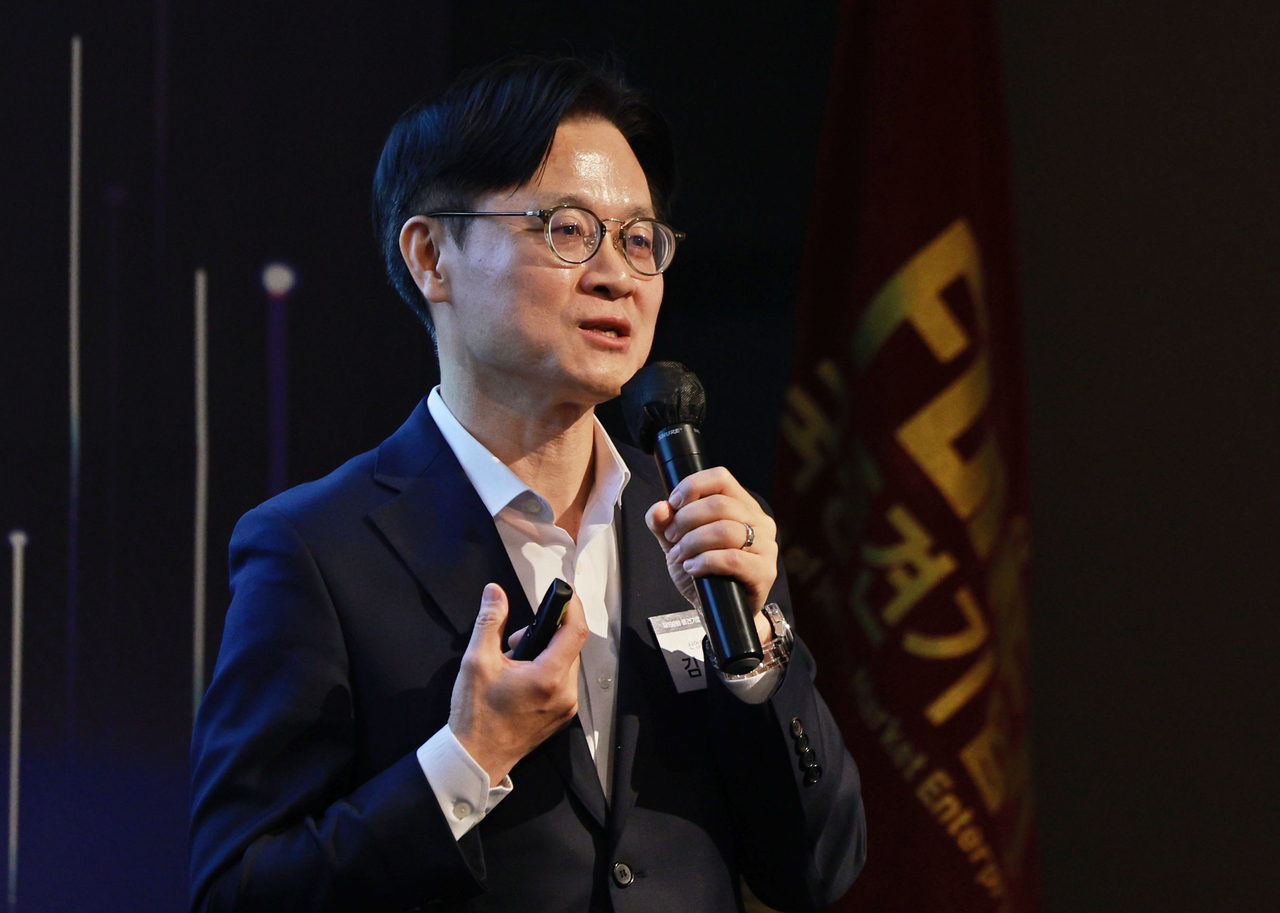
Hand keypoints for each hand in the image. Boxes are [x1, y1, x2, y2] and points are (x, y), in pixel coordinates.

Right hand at [448, 583, 587, 783]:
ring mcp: (566, 707)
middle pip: (569, 646)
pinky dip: (547, 672)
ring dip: (545, 654)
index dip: (571, 606)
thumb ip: (490, 622)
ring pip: (566, 664)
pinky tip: (521, 680)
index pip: (575, 631)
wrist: (476, 759)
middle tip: (514, 642)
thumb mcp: (476, 661)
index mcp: (548, 677)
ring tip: (513, 664)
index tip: (562, 592)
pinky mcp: (562, 717)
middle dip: (546, 634)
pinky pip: (563, 682)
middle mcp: (565, 693)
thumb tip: (495, 592)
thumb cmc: (475, 714)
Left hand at [645, 467, 777, 643]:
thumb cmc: (705, 572)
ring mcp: (766, 546)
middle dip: (686, 520)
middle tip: (672, 538)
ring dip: (694, 542)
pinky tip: (693, 568)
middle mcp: (758, 521)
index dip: (693, 486)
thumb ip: (664, 524)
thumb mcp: (677, 543)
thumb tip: (660, 509)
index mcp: (741, 505)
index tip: (674, 503)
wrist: (719, 611)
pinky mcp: (764, 572)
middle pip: (720, 504)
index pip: (721, 478)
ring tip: (681, 555)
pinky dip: (705, 562)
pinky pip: (733, 559)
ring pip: (726, 530)